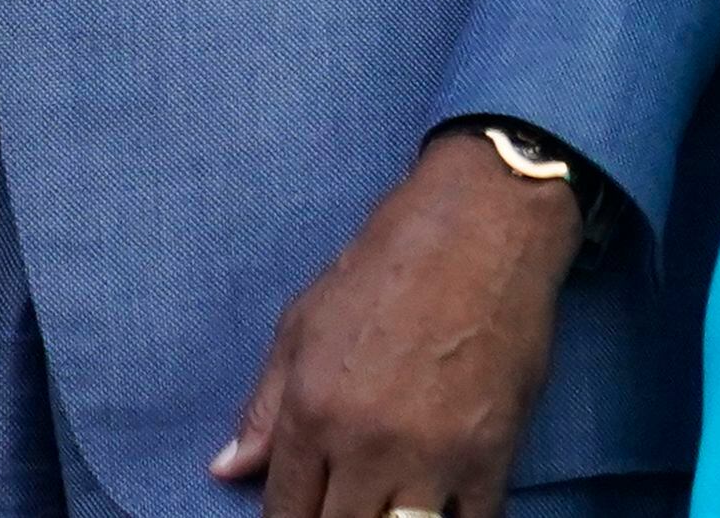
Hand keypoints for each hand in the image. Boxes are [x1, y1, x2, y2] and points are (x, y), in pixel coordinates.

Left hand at [211, 129, 578, 517]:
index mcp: (312, 411)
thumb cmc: (385, 267)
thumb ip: (264, 407)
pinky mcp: (492, 459)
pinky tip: (438, 508)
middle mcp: (367, 445)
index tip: (298, 514)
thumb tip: (227, 470)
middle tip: (342, 504)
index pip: (285, 512)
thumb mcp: (302, 324)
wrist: (477, 230)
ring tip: (382, 504)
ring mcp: (433, 458)